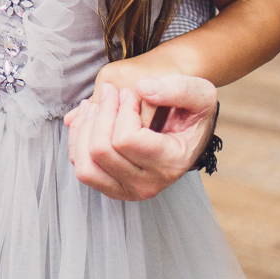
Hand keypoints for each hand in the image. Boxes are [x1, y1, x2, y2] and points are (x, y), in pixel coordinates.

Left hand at [64, 75, 217, 200]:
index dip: (121, 109)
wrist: (185, 128)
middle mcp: (148, 185)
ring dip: (85, 129)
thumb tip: (143, 88)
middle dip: (101, 113)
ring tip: (94, 105)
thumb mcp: (201, 93)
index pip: (126, 139)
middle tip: (110, 92)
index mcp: (170, 163)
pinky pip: (82, 168)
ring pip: (86, 166)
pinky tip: (89, 118)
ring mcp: (127, 190)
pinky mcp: (110, 187)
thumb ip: (179, 88)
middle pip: (101, 151)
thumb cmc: (191, 110)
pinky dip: (78, 140)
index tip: (128, 92)